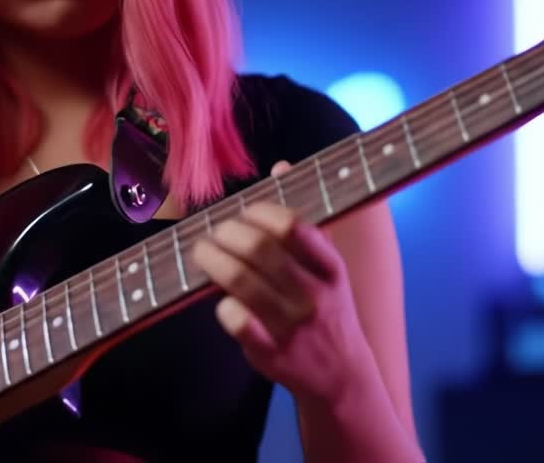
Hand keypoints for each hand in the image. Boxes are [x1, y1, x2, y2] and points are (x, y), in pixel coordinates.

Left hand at [191, 161, 372, 403]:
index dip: (259, 212)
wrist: (341, 376)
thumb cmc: (328, 309)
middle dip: (226, 233)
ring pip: (241, 281)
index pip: (293, 226)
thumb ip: (305, 219)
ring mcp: (292, 327)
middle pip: (259, 249)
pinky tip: (221, 298)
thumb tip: (281, 166)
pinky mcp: (271, 353)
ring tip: (202, 252)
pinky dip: (223, 304)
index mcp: (331, 269)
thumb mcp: (328, 266)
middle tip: (213, 232)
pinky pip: (235, 320)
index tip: (244, 213)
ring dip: (213, 260)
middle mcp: (314, 296)